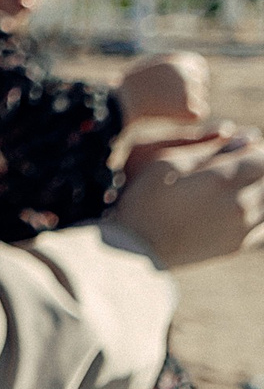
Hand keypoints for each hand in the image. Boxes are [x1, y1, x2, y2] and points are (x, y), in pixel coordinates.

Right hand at [110, 128, 263, 268]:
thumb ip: (207, 149)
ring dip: (259, 190)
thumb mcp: (165, 162)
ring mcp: (243, 229)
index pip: (262, 157)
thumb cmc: (144, 200)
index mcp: (222, 180)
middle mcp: (240, 205)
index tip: (239, 148)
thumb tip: (245, 138)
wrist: (135, 250)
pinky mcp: (238, 246)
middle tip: (239, 166)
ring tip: (240, 185)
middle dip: (259, 169)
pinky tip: (242, 208)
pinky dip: (260, 213)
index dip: (254, 149)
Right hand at [120, 53, 208, 125]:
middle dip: (189, 94)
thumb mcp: (150, 66)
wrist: (120, 103)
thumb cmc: (130, 86)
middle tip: (165, 100)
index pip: (199, 68)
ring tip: (162, 107)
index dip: (192, 78)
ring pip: (199, 101)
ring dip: (186, 106)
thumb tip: (190, 71)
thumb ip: (171, 66)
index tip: (178, 88)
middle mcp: (187, 71)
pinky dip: (186, 118)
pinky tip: (168, 116)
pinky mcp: (189, 107)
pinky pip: (197, 115)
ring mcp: (189, 89)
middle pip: (201, 85)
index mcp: (178, 58)